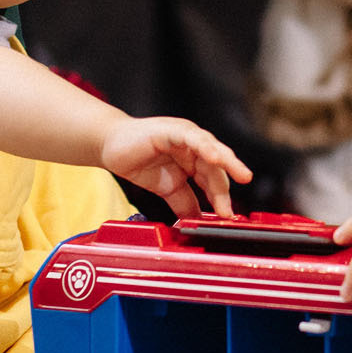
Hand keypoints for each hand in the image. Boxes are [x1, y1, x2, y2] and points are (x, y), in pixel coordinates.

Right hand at [100, 117, 251, 217]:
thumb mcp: (167, 188)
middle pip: (217, 167)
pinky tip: (214, 158)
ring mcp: (185, 136)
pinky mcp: (173, 130)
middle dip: (226, 188)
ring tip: (241, 175)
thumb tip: (197, 222)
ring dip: (227, 162)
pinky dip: (205, 147)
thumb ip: (184, 203)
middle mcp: (195, 146)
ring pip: (212, 148)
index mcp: (195, 160)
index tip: (227, 218)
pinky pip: (193, 138)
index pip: (214, 180)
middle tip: (232, 209)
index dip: (222, 199)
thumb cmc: (139, 161)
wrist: (110, 146)